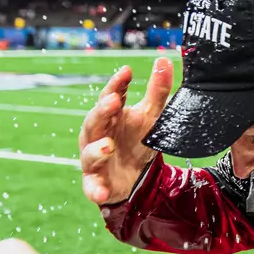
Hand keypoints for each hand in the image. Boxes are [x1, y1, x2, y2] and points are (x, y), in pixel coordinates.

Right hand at [80, 58, 173, 203]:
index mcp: (111, 116)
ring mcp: (94, 159)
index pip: (111, 96)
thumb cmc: (136, 141)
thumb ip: (157, 91)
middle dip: (102, 111)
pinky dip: (95, 189)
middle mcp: (97, 135)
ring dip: (97, 149)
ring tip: (109, 146)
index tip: (127, 71)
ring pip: (90, 152)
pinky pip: (92, 187)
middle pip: (95, 120)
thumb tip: (164, 60)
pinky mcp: (95, 183)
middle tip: (113, 101)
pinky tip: (101, 192)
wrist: (134, 179)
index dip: (117, 84)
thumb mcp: (151, 116)